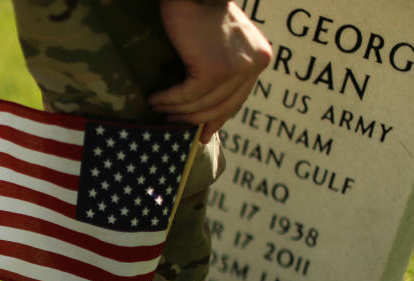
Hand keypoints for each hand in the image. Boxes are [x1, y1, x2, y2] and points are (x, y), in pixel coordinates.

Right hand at [149, 0, 272, 143]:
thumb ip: (223, 67)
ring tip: (156, 108)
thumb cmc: (201, 9)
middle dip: (194, 120)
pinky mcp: (215, 69)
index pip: (238, 99)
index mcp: (259, 58)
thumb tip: (208, 104)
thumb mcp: (221, 41)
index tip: (202, 135)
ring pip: (201, 103)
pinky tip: (154, 99)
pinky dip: (168, 99)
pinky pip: (187, 95)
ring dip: (175, 109)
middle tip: (171, 126)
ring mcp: (236, 68)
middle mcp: (253, 64)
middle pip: (221, 107)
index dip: (217, 119)